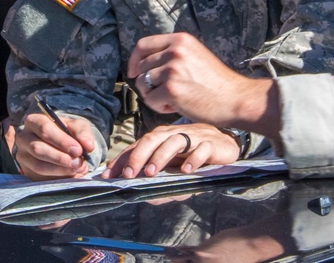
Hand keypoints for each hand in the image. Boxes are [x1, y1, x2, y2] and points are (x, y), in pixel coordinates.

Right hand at [14, 111, 95, 180]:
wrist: (60, 144)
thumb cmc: (66, 132)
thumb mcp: (76, 126)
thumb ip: (83, 133)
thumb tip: (88, 146)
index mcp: (34, 121)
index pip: (44, 129)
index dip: (61, 141)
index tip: (77, 150)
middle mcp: (24, 138)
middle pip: (38, 149)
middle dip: (60, 158)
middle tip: (78, 162)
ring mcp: (23, 157)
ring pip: (38, 166)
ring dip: (60, 170)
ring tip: (77, 169)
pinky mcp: (26, 172)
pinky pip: (40, 178)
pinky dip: (58, 178)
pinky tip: (71, 175)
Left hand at [102, 123, 240, 178]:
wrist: (224, 143)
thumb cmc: (194, 155)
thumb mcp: (174, 169)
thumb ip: (161, 181)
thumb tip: (147, 198)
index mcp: (160, 139)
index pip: (137, 146)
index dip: (123, 159)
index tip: (110, 174)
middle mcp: (172, 135)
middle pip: (151, 140)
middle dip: (137, 157)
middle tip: (129, 174)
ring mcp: (192, 137)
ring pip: (172, 142)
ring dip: (160, 157)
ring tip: (152, 173)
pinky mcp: (210, 143)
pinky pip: (200, 150)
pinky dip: (193, 159)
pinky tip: (187, 170)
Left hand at [130, 33, 266, 125]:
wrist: (235, 98)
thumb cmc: (216, 82)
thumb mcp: (195, 55)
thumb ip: (172, 53)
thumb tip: (142, 61)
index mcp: (180, 40)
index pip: (143, 44)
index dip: (134, 60)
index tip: (132, 72)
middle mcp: (175, 51)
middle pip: (141, 67)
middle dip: (148, 83)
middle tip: (166, 93)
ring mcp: (172, 69)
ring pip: (143, 84)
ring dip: (153, 96)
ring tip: (172, 100)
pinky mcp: (171, 90)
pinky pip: (150, 100)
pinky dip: (160, 107)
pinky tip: (176, 107)